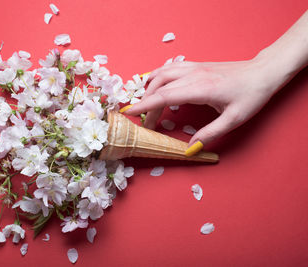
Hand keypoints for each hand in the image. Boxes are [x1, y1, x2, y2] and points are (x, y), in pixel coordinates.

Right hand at [125, 56, 287, 146]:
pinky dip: (157, 76)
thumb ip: (210, 133)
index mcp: (201, 88)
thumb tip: (189, 148)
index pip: (164, 96)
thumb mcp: (234, 119)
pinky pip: (169, 68)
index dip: (144, 106)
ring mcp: (193, 67)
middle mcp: (193, 74)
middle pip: (159, 87)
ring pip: (161, 74)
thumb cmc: (251, 95)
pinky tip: (155, 84)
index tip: (128, 113)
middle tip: (145, 123)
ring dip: (149, 88)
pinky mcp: (196, 65)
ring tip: (143, 104)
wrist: (263, 72)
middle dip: (146, 105)